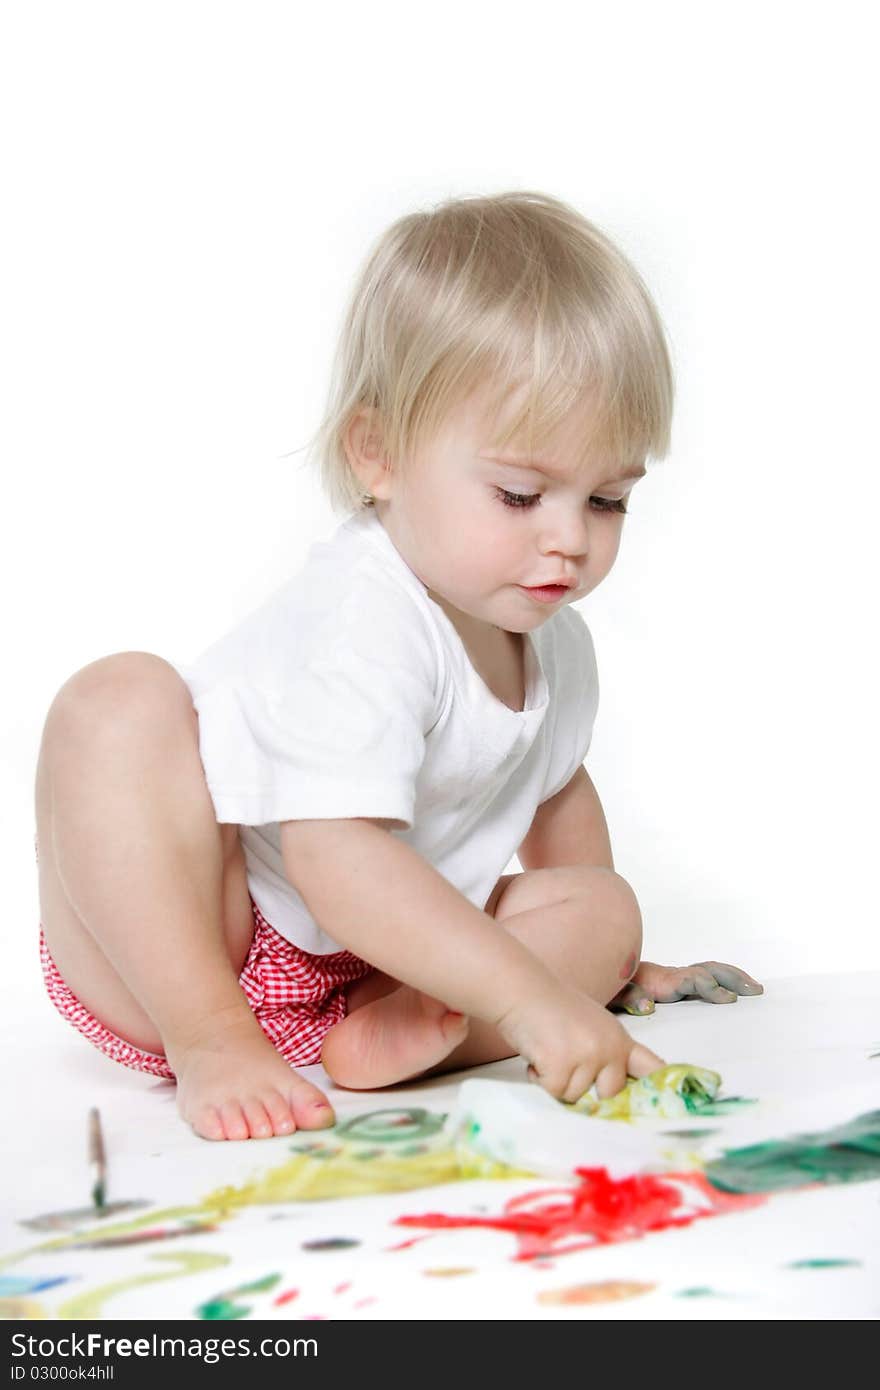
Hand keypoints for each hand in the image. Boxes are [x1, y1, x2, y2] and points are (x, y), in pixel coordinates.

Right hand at [497, 982, 664, 1102]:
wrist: (521, 988)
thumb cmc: (549, 1007)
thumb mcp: (590, 1025)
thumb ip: (605, 1052)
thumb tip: (610, 1090)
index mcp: (620, 1038)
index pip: (652, 1067)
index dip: (665, 1087)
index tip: (684, 1101)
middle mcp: (610, 1047)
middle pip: (610, 1095)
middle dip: (585, 1088)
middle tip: (565, 1062)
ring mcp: (588, 1055)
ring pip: (576, 1096)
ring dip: (556, 1081)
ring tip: (547, 1051)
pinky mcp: (562, 1064)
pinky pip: (553, 1091)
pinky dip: (540, 1078)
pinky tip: (537, 1054)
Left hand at [609, 960, 763, 1014]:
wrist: (594, 971)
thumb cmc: (604, 987)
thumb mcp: (612, 993)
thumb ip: (628, 997)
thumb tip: (648, 1007)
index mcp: (659, 980)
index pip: (692, 980)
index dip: (711, 988)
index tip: (729, 999)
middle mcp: (670, 976)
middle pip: (707, 970)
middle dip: (732, 979)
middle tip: (755, 990)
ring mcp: (673, 979)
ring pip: (709, 971)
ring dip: (732, 977)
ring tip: (755, 988)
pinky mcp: (672, 985)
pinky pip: (703, 977)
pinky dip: (722, 979)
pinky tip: (734, 990)